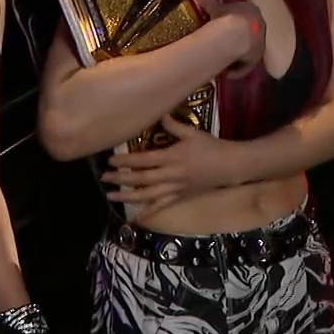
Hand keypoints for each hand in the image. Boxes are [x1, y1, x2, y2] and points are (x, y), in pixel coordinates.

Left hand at [102, 115, 242, 215]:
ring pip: (148, 195)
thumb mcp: (193, 132)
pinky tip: (137, 218)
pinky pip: (163, 206)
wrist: (230, 166)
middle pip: (141, 179)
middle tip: (104, 178)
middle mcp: (170, 175)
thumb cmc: (211, 147)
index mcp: (172, 158)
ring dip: (128, 196)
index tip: (111, 160)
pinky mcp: (181, 196)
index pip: (143, 160)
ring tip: (111, 196)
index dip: (126, 160)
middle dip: (121, 179)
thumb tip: (159, 114)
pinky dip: (150, 213)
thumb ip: (174, 125)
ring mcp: (175, 188)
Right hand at [197, 0, 265, 77]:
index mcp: (252, 10)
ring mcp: (261, 42)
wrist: (235, 34)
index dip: (232, 24)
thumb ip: (207, 0)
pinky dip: (236, 69)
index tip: (221, 30)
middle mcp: (261, 25)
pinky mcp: (258, 58)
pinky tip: (226, 72)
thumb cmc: (225, 17)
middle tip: (221, 46)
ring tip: (223, 61)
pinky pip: (246, 65)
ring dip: (236, 55)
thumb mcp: (214, 8)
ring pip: (247, 50)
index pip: (244, 17)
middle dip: (235, 40)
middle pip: (247, 34)